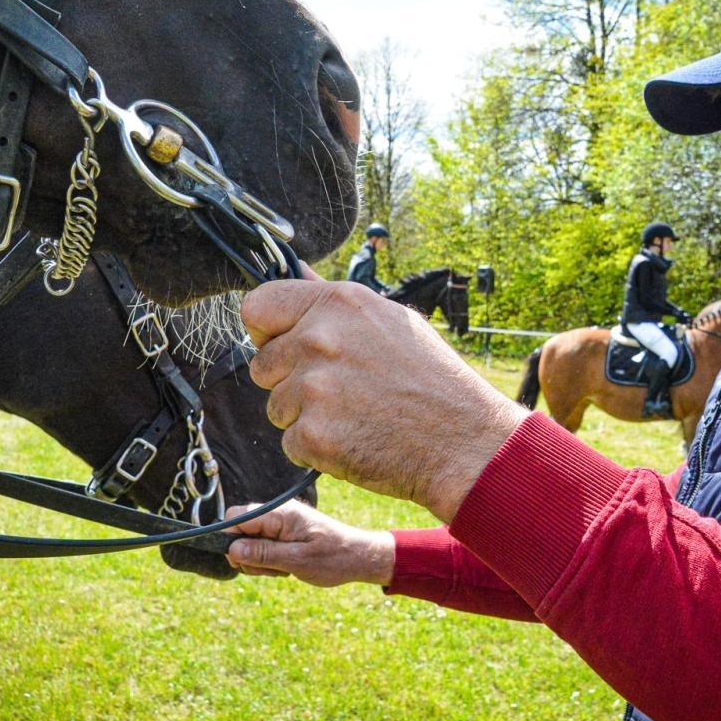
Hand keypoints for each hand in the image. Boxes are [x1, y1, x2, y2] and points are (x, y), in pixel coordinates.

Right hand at [224, 500, 393, 586]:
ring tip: (284, 569)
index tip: (242, 561)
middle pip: (239, 530)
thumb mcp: (297, 561)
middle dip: (246, 553)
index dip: (230, 540)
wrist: (359, 557)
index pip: (235, 517)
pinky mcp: (284, 533)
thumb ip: (263, 554)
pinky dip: (268, 560)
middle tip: (272, 569)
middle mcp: (277, 513)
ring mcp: (280, 523)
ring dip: (259, 560)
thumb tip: (231, 549)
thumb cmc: (333, 558)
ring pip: (249, 541)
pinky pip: (262, 545)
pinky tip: (286, 567)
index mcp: (280, 513)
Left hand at [241, 274, 524, 521]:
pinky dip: (316, 450)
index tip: (283, 345)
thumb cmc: (432, 380)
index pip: (256, 306)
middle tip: (342, 392)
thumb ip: (333, 302)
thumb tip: (297, 271)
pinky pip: (291, 443)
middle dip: (289, 381)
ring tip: (356, 416)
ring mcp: (314, 389)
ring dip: (305, 417)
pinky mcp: (313, 436)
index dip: (266, 331)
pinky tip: (357, 439)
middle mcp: (319, 340)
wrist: (464, 441)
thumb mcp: (390, 320)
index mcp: (337, 303)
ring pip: (276, 406)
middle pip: (262, 364)